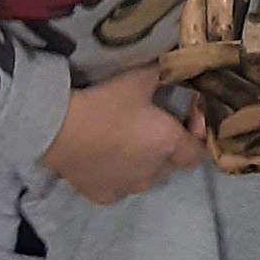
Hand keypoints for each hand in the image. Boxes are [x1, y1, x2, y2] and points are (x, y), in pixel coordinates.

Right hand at [40, 67, 202, 204]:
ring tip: (131, 139)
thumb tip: (181, 65)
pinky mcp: (101, 194)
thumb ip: (166, 73)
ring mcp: (126, 187)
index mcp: (168, 145)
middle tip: (156, 122)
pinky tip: (109, 160)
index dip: (197, 133)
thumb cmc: (107, 102)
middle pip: (172, 164)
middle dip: (171, 145)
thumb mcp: (142, 78)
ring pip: (146, 178)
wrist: (61, 130)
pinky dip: (119, 176)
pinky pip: (118, 187)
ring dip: (146, 162)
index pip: (197, 153)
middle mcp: (152, 172)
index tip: (187, 114)